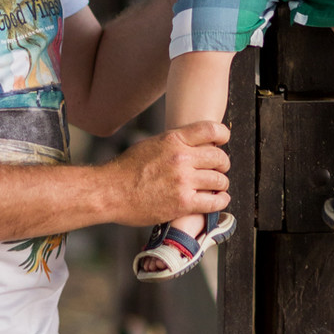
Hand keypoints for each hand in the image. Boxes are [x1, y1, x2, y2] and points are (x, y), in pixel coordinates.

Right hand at [106, 121, 230, 225]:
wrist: (110, 192)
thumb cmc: (126, 169)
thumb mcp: (150, 144)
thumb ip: (173, 143)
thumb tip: (190, 144)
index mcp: (173, 140)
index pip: (211, 130)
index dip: (222, 134)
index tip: (223, 140)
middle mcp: (181, 158)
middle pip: (219, 157)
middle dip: (222, 163)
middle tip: (219, 169)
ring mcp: (183, 181)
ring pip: (219, 180)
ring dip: (221, 183)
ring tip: (218, 186)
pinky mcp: (183, 203)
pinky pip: (214, 202)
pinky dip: (220, 200)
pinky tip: (219, 199)